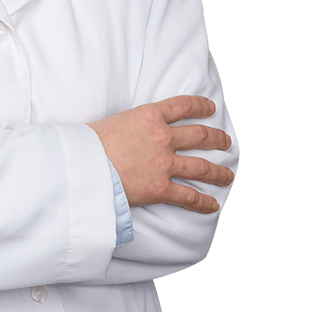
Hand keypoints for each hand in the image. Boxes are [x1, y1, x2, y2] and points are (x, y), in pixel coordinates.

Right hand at [89, 96, 233, 213]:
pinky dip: (204, 203)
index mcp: (149, 115)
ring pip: (202, 167)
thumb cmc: (89, 142)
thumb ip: (131, 124)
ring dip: (218, 172)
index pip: (183, 106)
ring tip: (228, 174)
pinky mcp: (161, 189)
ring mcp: (164, 163)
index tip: (211, 108)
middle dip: (217, 139)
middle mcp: (162, 137)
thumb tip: (130, 131)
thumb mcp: (113, 121)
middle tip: (226, 142)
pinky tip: (213, 205)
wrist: (83, 166)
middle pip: (200, 136)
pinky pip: (189, 197)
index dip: (201, 106)